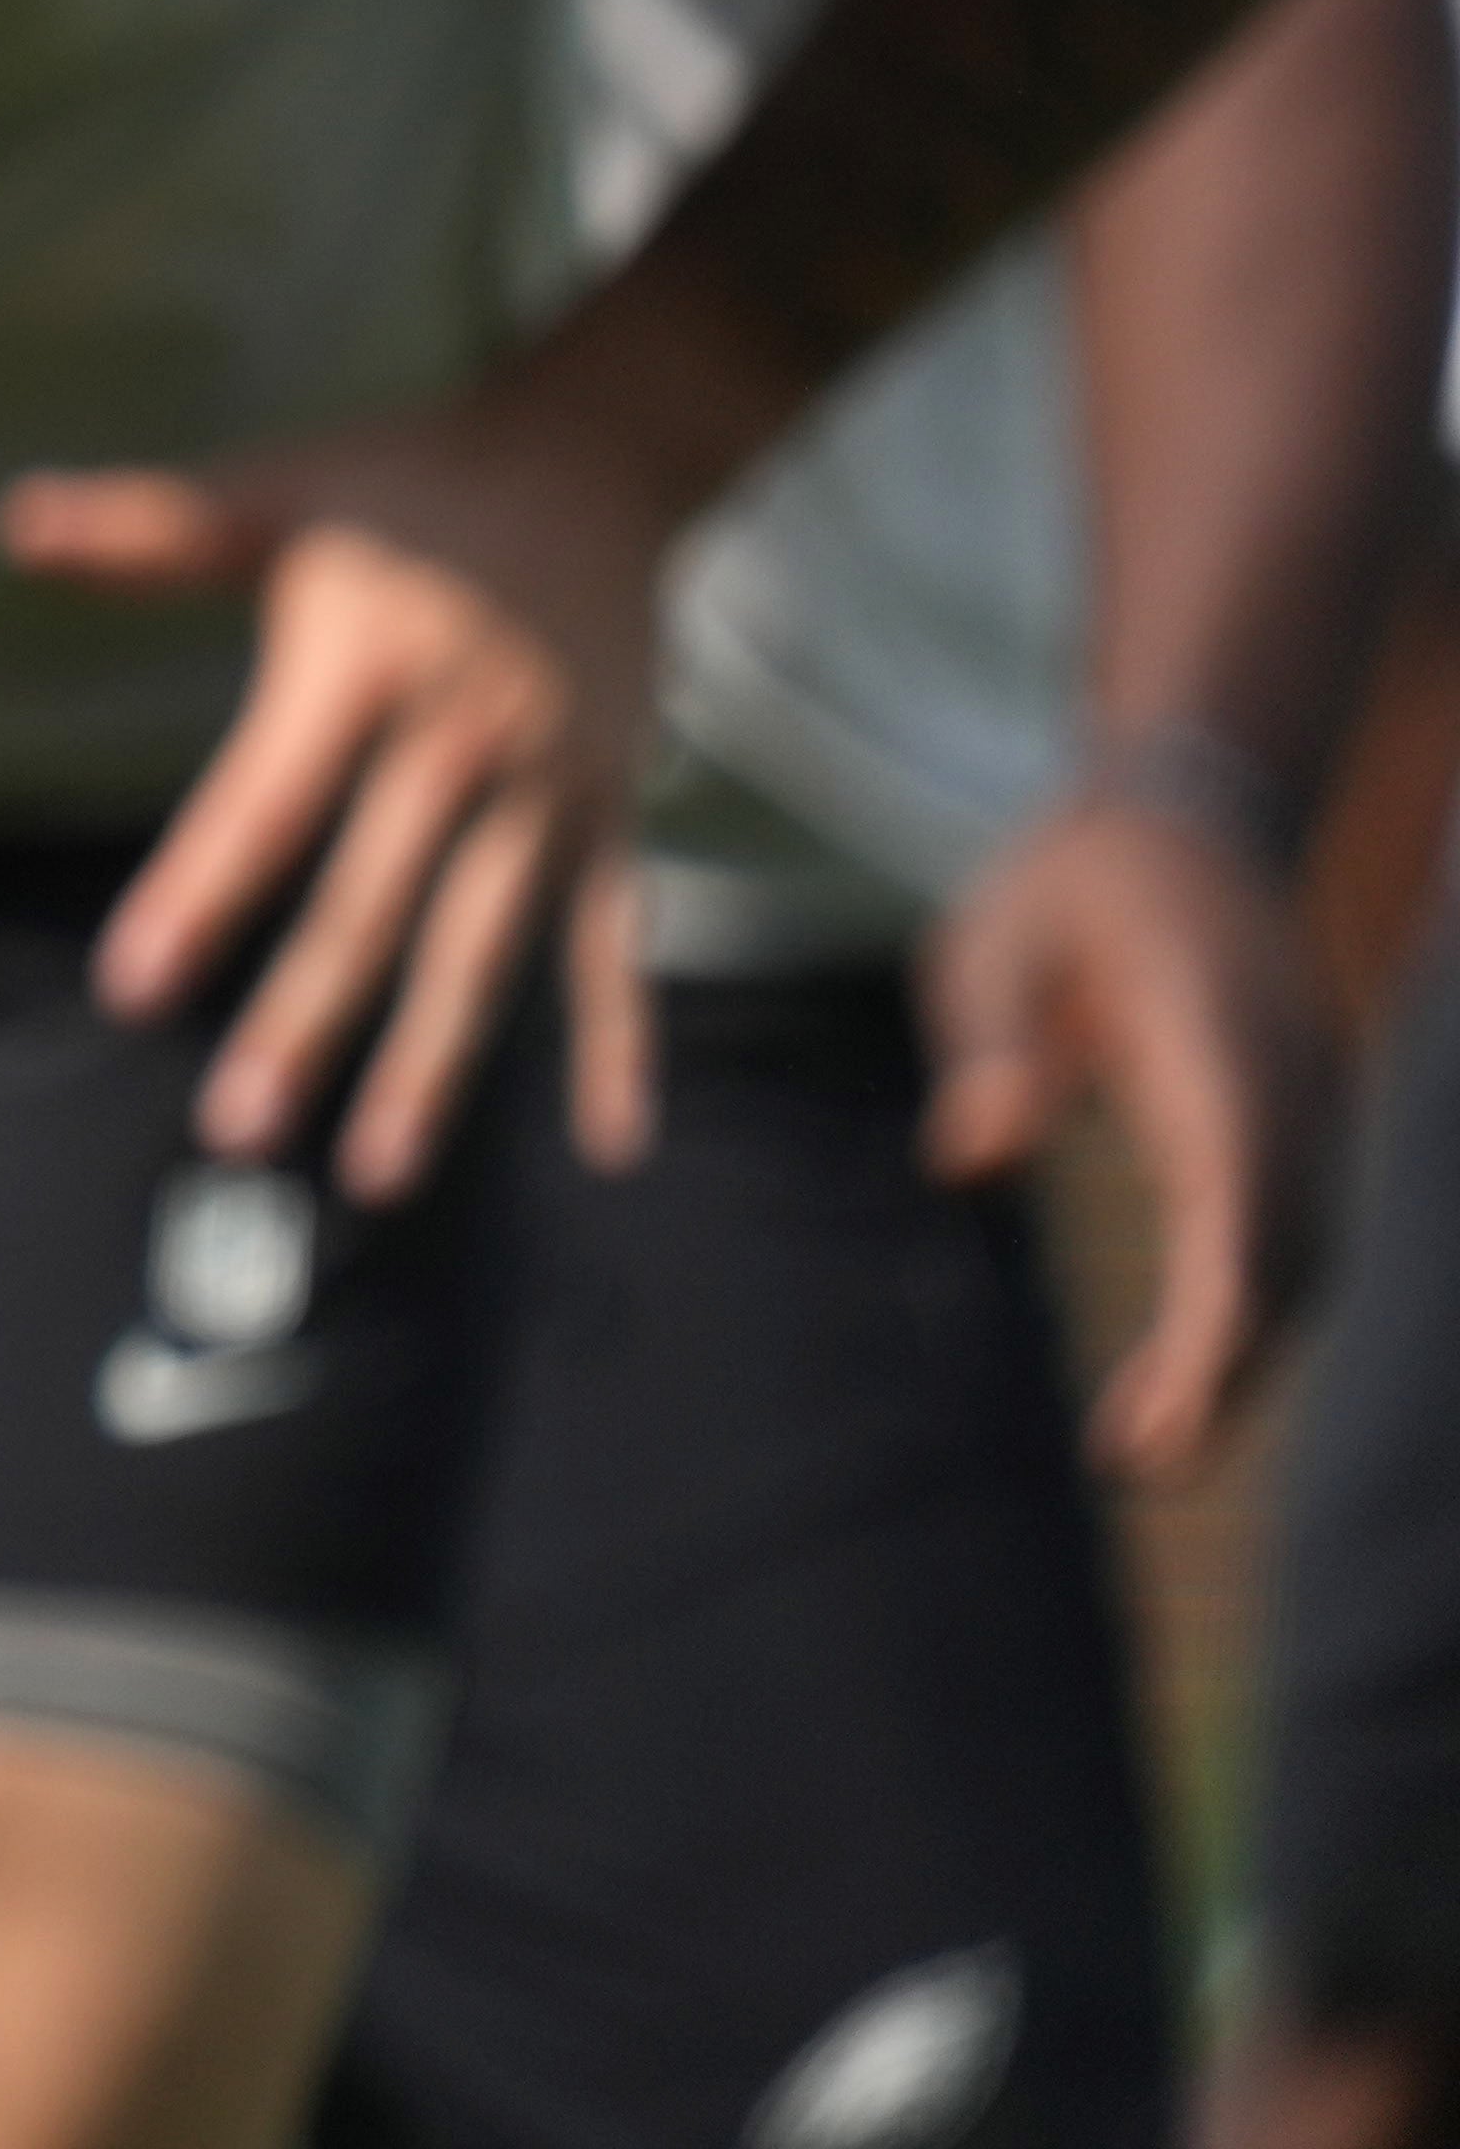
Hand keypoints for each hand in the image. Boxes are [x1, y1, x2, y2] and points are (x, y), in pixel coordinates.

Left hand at [8, 383, 678, 1191]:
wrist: (595, 461)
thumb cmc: (408, 486)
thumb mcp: (279, 493)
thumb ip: (151, 529)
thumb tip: (14, 522)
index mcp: (362, 673)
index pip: (264, 805)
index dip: (198, 895)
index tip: (131, 987)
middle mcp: (460, 747)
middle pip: (373, 906)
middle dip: (305, 1023)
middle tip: (235, 1129)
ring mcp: (548, 792)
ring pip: (485, 950)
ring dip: (432, 1065)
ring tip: (374, 1172)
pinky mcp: (613, 814)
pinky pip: (617, 943)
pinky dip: (618, 1042)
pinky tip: (608, 1144)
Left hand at [925, 779, 1339, 1474]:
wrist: (1190, 825)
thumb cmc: (1071, 886)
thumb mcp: (995, 932)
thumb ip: (990, 1034)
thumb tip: (970, 1151)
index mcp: (1216, 1029)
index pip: (1240, 1185)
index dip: (1220, 1301)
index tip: (1177, 1394)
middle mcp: (1290, 1079)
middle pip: (1285, 1244)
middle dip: (1228, 1363)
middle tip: (1140, 1461)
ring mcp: (1315, 1106)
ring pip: (1303, 1256)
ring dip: (1242, 1357)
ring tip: (1146, 1449)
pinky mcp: (1304, 1131)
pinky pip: (1293, 1239)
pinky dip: (1249, 1316)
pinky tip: (1183, 1384)